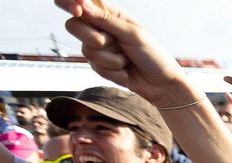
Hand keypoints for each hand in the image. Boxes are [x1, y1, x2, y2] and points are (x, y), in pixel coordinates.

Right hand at [55, 0, 193, 106]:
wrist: (161, 85)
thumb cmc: (153, 55)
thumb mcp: (133, 34)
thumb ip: (106, 20)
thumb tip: (82, 3)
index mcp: (110, 14)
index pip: (81, 2)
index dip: (70, 2)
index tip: (76, 9)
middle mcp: (100, 28)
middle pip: (73, 26)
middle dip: (93, 37)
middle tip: (114, 42)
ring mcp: (98, 47)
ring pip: (86, 50)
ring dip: (111, 58)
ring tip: (127, 59)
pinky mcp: (99, 64)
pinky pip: (95, 66)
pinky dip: (114, 70)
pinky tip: (126, 70)